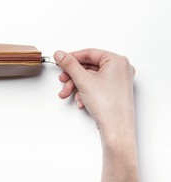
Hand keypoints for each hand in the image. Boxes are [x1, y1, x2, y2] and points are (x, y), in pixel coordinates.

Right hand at [54, 49, 139, 181]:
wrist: (116, 128)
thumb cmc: (108, 105)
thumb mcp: (83, 80)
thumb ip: (69, 64)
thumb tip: (61, 54)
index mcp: (117, 61)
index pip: (89, 53)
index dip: (72, 58)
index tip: (61, 61)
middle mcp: (120, 69)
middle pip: (88, 67)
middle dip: (73, 76)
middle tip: (63, 80)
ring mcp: (118, 81)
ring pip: (90, 78)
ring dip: (76, 86)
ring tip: (68, 94)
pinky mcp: (114, 92)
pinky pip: (95, 86)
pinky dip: (85, 92)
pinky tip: (81, 101)